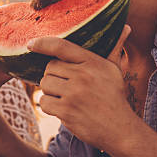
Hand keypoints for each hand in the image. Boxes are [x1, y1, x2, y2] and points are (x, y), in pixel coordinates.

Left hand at [28, 25, 137, 151]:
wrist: (120, 130)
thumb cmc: (114, 97)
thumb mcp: (115, 70)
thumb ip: (114, 49)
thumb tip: (126, 26)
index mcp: (93, 62)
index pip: (61, 46)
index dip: (43, 43)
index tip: (31, 44)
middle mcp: (83, 75)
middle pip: (50, 68)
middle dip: (54, 77)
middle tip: (67, 87)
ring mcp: (74, 93)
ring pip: (45, 84)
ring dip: (51, 92)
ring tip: (67, 98)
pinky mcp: (66, 111)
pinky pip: (44, 102)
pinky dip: (50, 107)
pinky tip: (64, 110)